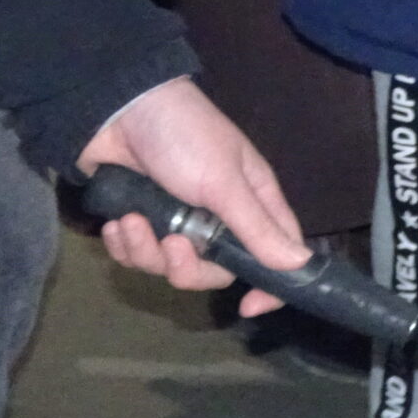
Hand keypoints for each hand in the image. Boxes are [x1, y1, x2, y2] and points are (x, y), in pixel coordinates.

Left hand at [77, 78, 307, 317]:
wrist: (118, 112)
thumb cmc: (185, 138)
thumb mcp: (223, 182)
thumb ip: (257, 227)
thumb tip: (300, 264)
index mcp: (252, 203)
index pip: (276, 252)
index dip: (269, 283)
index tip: (248, 306)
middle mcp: (218, 218)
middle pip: (213, 270)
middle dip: (185, 266)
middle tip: (171, 243)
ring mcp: (178, 221)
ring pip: (168, 266)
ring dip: (145, 250)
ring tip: (131, 221)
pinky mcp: (142, 222)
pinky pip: (136, 256)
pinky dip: (123, 243)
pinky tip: (117, 221)